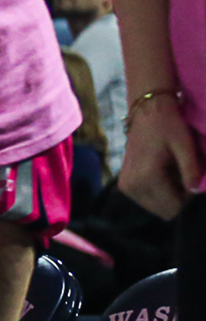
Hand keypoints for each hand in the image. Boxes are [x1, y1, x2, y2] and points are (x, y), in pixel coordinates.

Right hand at [118, 95, 201, 219]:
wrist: (146, 109)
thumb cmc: (168, 125)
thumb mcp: (185, 145)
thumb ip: (192, 170)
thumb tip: (195, 192)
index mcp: (145, 177)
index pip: (173, 208)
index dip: (187, 196)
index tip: (187, 175)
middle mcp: (131, 185)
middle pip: (164, 211)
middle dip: (177, 197)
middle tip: (179, 173)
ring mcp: (125, 185)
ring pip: (156, 207)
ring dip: (168, 194)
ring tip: (170, 171)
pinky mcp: (124, 183)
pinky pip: (147, 199)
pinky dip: (158, 190)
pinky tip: (160, 171)